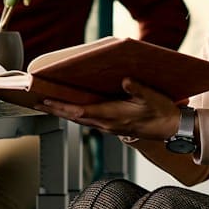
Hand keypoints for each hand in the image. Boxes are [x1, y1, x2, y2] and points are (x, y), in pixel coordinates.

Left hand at [40, 78, 181, 140]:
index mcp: (113, 116)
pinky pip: (88, 120)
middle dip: (55, 110)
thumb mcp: (152, 97)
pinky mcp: (113, 126)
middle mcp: (107, 123)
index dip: (62, 106)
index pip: (81, 111)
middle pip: (75, 117)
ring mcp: (109, 126)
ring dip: (63, 113)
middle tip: (36, 103)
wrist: (172, 128)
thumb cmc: (162, 112)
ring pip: (80, 120)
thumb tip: (125, 80)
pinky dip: (75, 114)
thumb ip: (138, 89)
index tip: (46, 100)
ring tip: (48, 105)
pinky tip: (71, 109)